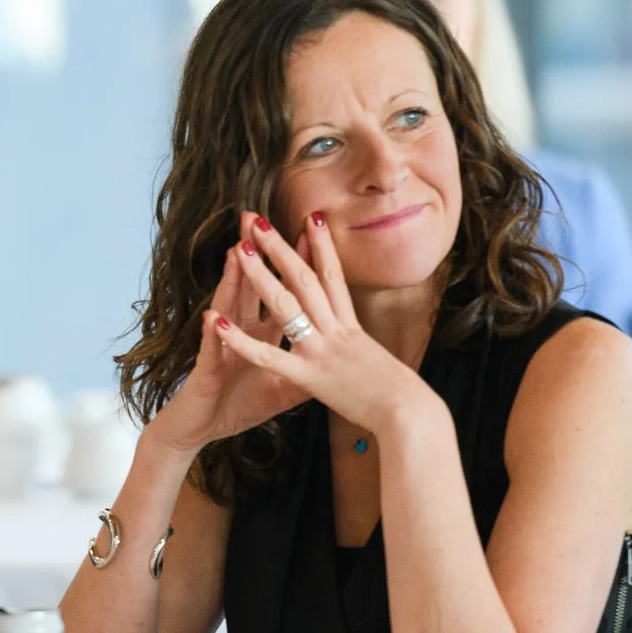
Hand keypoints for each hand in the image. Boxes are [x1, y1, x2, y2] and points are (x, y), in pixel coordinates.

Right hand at [143, 213, 314, 456]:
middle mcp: (239, 333)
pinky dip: (214, 336)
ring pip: (227, 308)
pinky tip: (213, 319)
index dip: (295, 266)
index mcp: (260, 335)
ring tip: (237, 251)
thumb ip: (303, 374)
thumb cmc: (234, 407)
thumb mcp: (278, 392)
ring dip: (232, 281)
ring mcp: (221, 348)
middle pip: (251, 287)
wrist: (198, 429)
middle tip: (262, 221)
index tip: (312, 236)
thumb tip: (332, 365)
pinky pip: (211, 351)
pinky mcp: (206, 371)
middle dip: (259, 254)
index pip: (280, 293)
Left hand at [215, 213, 421, 434]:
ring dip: (261, 275)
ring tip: (239, 248)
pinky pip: (269, 355)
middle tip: (256, 220)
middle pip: (305, 279)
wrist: (413, 416)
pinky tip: (218, 323)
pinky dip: (241, 340)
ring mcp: (321, 350)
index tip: (311, 217)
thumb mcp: (383, 366)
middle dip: (280, 247)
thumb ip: (364, 353)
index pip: (334, 277)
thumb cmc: (406, 400)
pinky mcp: (308, 376)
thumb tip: (365, 348)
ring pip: (286, 305)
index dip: (322, 246)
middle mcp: (336, 331)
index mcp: (352, 329)